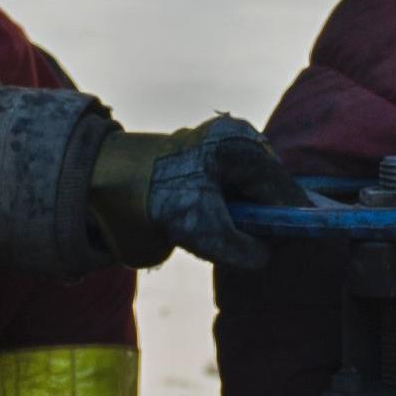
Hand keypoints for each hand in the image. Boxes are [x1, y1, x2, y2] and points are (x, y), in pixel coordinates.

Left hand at [95, 116, 300, 268]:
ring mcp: (217, 147)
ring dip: (242, 219)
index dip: (289, 221)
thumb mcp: (204, 231)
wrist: (100, 183)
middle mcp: (233, 139)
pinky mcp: (202, 161)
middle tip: (256, 248)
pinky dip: (225, 213)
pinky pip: (228, 192)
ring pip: (247, 193)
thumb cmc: (153, 200)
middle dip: (263, 220)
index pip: (282, 188)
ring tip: (226, 237)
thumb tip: (265, 256)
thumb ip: (244, 249)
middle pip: (267, 189)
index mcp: (240, 146)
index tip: (295, 244)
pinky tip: (210, 226)